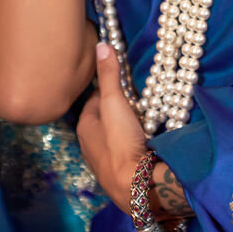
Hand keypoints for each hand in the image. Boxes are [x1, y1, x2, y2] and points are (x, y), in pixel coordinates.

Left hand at [77, 42, 147, 213]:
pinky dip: (135, 146)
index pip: (95, 101)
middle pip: (105, 120)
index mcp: (84, 128)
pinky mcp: (119, 176)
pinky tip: (148, 144)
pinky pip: (126, 153)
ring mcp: (104, 163)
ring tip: (146, 120)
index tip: (125, 84)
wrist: (136, 186)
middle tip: (138, 101)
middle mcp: (89, 147)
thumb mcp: (114, 102)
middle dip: (119, 110)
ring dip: (127, 129)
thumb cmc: (121, 142)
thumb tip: (101, 45)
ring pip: (115, 138)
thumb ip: (109, 76)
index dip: (109, 90)